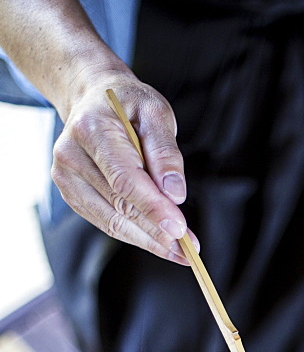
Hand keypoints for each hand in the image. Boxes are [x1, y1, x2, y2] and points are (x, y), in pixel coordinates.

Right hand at [52, 73, 197, 264]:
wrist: (93, 100)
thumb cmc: (128, 104)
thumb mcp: (156, 112)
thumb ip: (165, 151)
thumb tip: (175, 194)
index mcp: (91, 128)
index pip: (124, 180)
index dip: (153, 208)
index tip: (180, 229)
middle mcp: (71, 154)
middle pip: (119, 206)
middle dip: (157, 231)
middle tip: (188, 249)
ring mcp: (66, 177)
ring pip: (112, 221)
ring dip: (148, 240)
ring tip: (179, 251)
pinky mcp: (71, 193)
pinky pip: (106, 222)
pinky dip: (135, 234)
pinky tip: (158, 241)